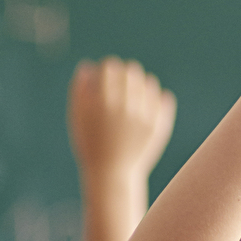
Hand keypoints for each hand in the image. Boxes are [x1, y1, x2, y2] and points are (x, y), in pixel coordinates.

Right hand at [69, 56, 177, 179]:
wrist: (112, 174)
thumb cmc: (91, 144)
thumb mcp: (77, 118)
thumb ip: (80, 90)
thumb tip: (88, 66)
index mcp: (103, 103)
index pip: (111, 68)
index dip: (108, 68)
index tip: (107, 74)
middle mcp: (125, 107)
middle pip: (131, 71)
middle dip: (125, 73)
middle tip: (121, 81)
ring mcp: (145, 117)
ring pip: (149, 82)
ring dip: (140, 83)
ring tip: (133, 92)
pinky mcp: (159, 126)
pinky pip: (163, 97)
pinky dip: (155, 97)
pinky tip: (146, 102)